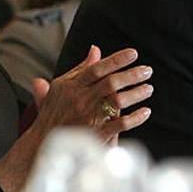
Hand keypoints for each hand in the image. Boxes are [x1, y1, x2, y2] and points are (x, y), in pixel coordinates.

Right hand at [0, 45, 153, 191]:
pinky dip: (136, 118)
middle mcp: (80, 100)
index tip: (133, 53)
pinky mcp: (96, 133)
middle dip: (132, 75)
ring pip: (118, 102)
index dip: (116, 60)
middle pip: (111, 83)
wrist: (44, 142)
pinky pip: (121, 124)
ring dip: (137, 94)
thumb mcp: (62, 87)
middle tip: (147, 71)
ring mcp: (88, 117)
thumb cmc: (54, 111)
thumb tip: (96, 49)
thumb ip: (81, 69)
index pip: (96, 69)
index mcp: (71, 87)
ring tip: (148, 88)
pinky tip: (145, 111)